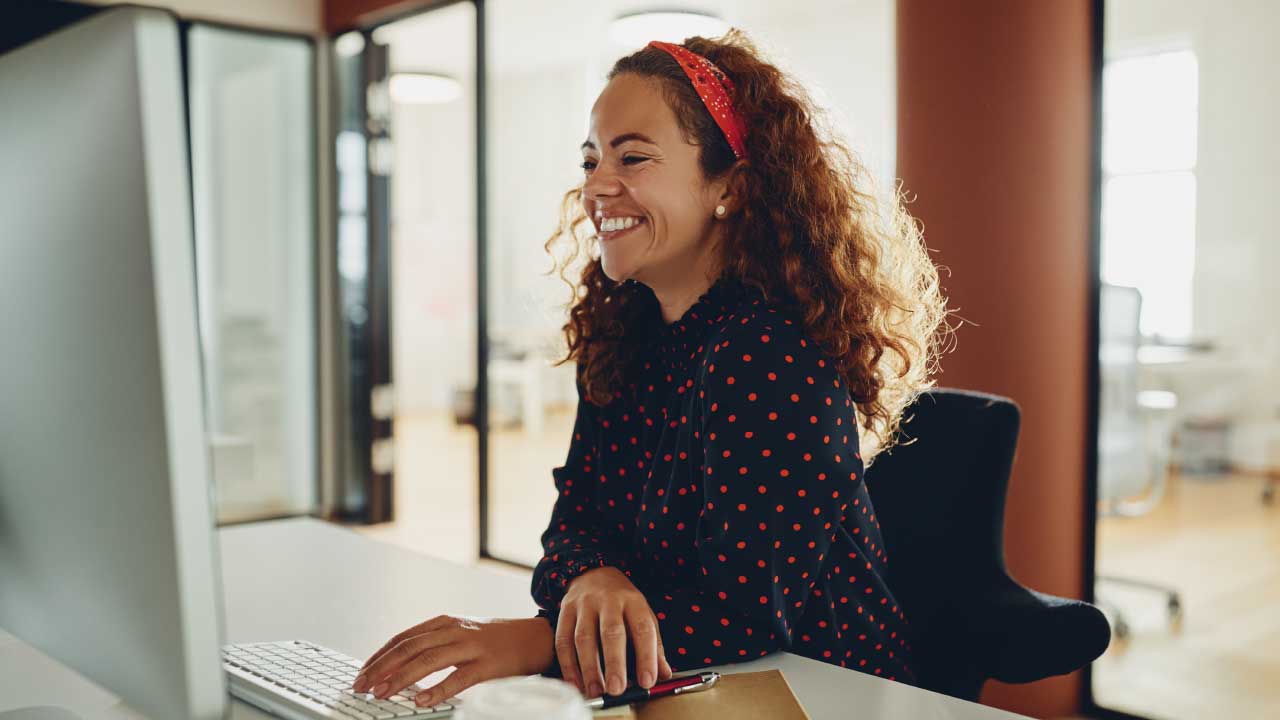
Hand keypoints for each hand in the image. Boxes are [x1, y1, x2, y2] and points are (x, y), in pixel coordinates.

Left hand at [352, 615, 553, 706]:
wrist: (534, 637)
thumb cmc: (493, 640)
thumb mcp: (460, 634)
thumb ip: (433, 645)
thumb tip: (398, 666)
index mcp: (445, 623)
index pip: (403, 638)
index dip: (379, 655)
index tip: (361, 672)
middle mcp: (455, 631)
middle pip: (410, 647)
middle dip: (382, 667)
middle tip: (362, 685)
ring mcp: (472, 646)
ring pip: (429, 660)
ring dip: (401, 678)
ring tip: (382, 693)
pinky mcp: (488, 665)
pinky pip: (459, 678)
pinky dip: (438, 690)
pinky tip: (422, 701)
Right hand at [556, 567, 672, 697]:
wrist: (593, 573)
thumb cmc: (622, 603)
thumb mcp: (642, 616)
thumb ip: (653, 646)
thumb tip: (664, 675)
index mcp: (633, 601)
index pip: (643, 628)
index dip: (646, 656)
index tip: (647, 682)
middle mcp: (609, 600)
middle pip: (611, 632)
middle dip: (614, 663)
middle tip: (617, 690)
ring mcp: (584, 604)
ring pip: (584, 637)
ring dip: (589, 668)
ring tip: (596, 691)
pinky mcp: (565, 610)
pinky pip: (563, 640)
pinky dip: (568, 665)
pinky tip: (575, 683)